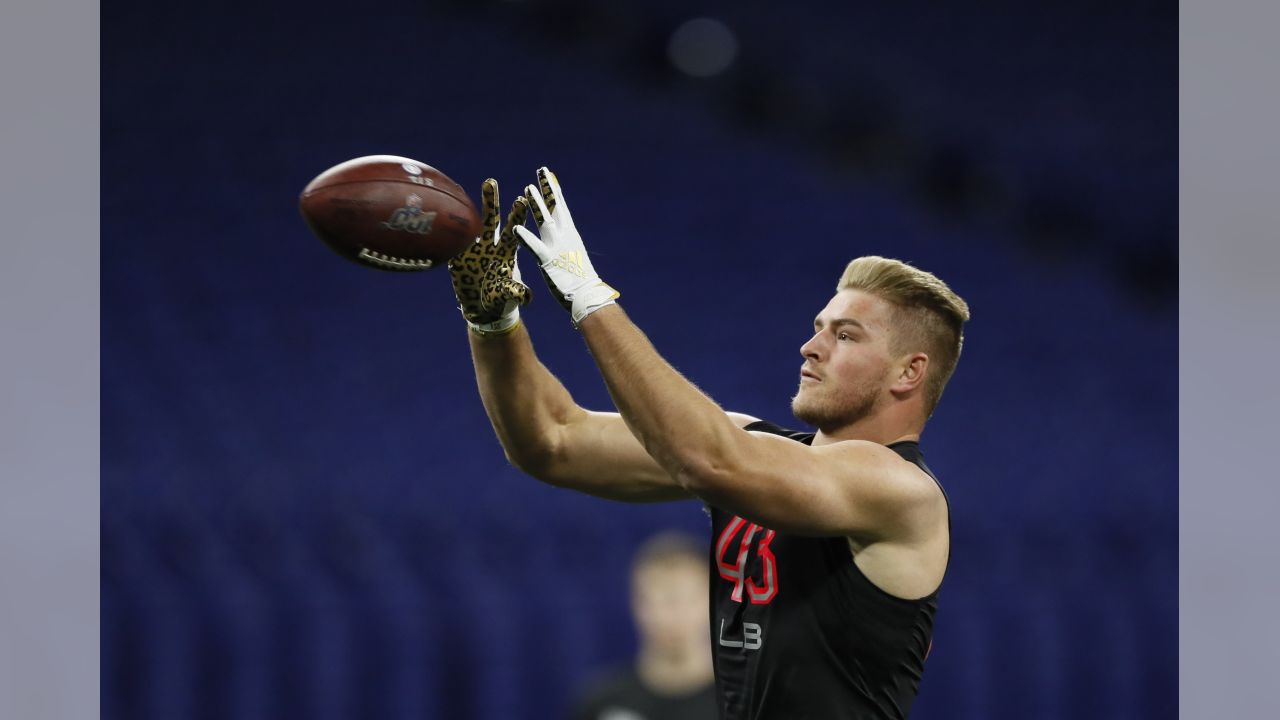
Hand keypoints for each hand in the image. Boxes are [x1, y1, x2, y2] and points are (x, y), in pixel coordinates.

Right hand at [448, 179, 530, 335]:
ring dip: (472, 207)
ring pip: (472, 224)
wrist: (481, 309)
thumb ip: (515, 293)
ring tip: (472, 188)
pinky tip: (446, 208)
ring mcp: (473, 249)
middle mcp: (490, 246)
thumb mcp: (508, 297)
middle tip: (491, 181)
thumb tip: (527, 297)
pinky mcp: (458, 255)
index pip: (512, 232)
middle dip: (491, 201)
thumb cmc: (500, 301)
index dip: (516, 217)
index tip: (521, 200)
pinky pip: (454, 238)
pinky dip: (451, 226)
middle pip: (491, 220)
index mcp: (505, 253)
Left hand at [513, 167, 618, 326]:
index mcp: (570, 234)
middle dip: (547, 188)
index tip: (549, 176)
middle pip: (555, 207)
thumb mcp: (573, 255)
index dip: (554, 191)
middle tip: (540, 170)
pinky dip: (526, 237)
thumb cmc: (580, 279)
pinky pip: (534, 247)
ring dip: (536, 204)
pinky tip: (516, 228)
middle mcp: (565, 235)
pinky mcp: (548, 260)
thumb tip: (566, 235)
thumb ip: (566, 242)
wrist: (587, 295)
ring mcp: (557, 246)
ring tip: (526, 188)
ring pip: (545, 220)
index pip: (561, 207)